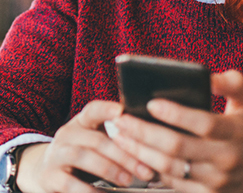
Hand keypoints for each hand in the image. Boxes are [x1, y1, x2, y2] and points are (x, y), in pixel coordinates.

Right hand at [16, 100, 153, 192]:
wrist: (43, 172)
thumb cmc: (80, 154)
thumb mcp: (92, 140)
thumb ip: (113, 136)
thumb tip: (148, 137)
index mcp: (81, 122)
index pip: (93, 109)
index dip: (107, 109)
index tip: (123, 111)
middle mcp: (67, 134)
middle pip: (97, 139)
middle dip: (124, 154)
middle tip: (144, 168)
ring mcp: (56, 154)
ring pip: (84, 157)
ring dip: (110, 169)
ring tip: (128, 180)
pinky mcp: (49, 176)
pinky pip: (70, 184)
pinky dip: (89, 190)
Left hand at [110, 70, 242, 192]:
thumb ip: (232, 83)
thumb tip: (208, 76)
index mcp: (235, 132)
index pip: (203, 124)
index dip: (176, 114)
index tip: (151, 103)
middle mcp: (224, 160)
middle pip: (177, 148)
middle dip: (144, 133)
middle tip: (120, 119)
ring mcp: (214, 182)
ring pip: (169, 168)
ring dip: (139, 152)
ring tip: (119, 135)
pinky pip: (171, 185)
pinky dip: (149, 169)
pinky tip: (133, 154)